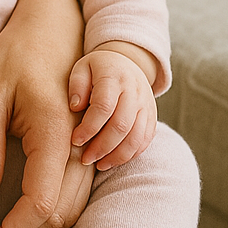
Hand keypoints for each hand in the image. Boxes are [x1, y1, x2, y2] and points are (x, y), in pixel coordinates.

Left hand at [0, 0, 93, 227]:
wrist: (52, 25)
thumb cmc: (14, 54)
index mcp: (55, 131)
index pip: (39, 204)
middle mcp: (79, 145)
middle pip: (58, 216)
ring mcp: (86, 147)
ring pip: (70, 210)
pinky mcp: (83, 148)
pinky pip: (73, 195)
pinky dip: (48, 218)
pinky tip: (19, 223)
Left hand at [68, 43, 156, 169]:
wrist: (126, 62)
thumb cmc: (97, 69)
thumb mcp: (82, 68)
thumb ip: (77, 85)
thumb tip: (75, 107)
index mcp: (114, 76)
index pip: (104, 106)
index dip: (89, 127)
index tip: (75, 140)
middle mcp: (134, 91)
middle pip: (121, 125)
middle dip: (102, 147)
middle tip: (85, 159)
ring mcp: (146, 105)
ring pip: (136, 137)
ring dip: (116, 156)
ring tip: (98, 164)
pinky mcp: (152, 117)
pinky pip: (145, 141)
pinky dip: (130, 154)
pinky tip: (113, 160)